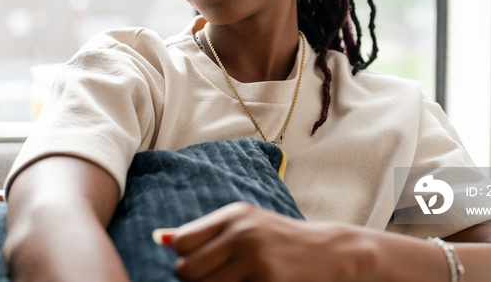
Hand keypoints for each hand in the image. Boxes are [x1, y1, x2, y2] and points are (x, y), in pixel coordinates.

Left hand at [159, 202, 377, 281]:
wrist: (331, 254)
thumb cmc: (280, 241)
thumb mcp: (245, 226)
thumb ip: (203, 233)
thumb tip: (159, 238)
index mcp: (235, 216)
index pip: (183, 244)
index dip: (186, 260)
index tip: (203, 265)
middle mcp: (243, 234)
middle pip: (186, 271)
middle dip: (196, 281)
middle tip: (219, 279)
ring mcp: (256, 261)